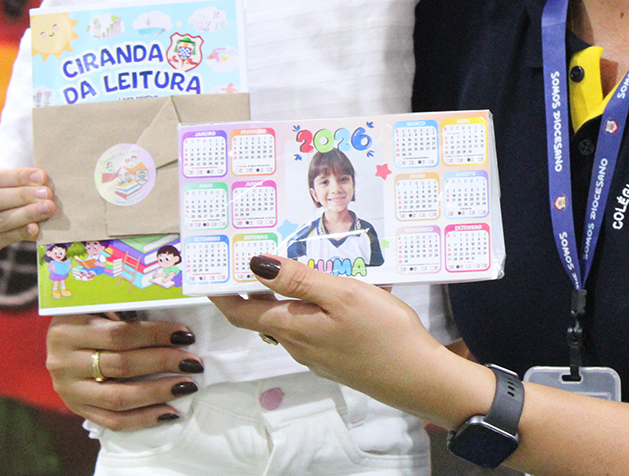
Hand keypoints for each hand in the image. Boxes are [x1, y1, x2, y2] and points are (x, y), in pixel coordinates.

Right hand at [0, 168, 55, 249]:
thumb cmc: (0, 186)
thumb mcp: (1, 178)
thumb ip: (17, 180)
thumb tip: (42, 183)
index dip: (17, 177)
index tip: (41, 176)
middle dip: (23, 197)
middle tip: (47, 194)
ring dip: (27, 215)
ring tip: (48, 208)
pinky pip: (3, 239)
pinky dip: (21, 233)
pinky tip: (36, 228)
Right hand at [47, 313, 202, 430]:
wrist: (61, 343)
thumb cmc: (89, 316)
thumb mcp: (96, 303)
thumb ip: (121, 306)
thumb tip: (164, 306)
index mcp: (68, 329)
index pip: (119, 335)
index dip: (155, 335)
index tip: (185, 335)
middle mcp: (63, 362)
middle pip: (120, 365)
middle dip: (162, 363)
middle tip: (193, 363)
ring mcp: (69, 389)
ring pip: (118, 398)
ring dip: (157, 393)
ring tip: (187, 386)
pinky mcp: (77, 409)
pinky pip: (112, 421)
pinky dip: (143, 419)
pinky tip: (169, 413)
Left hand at [211, 256, 491, 428]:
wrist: (419, 378)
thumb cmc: (383, 333)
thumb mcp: (341, 295)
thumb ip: (298, 280)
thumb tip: (254, 265)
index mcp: (292, 327)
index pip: (241, 310)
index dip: (221, 291)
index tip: (209, 268)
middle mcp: (298, 345)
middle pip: (264, 314)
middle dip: (254, 285)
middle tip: (253, 251)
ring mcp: (318, 355)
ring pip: (291, 320)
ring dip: (287, 294)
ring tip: (297, 262)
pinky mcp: (338, 358)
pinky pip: (314, 327)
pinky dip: (313, 306)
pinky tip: (336, 291)